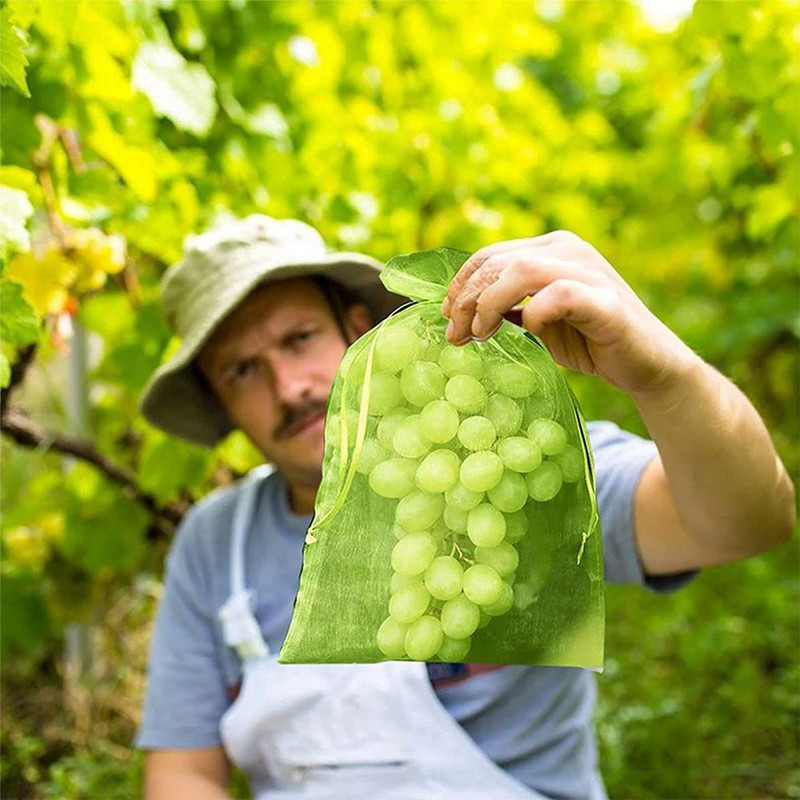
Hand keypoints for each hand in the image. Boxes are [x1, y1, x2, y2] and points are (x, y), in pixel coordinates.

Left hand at [441, 231, 699, 396]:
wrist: (645, 364)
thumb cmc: (588, 340)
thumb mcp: (536, 320)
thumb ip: (507, 306)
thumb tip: (458, 312)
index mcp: (550, 248)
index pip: (490, 254)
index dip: (461, 284)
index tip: (445, 316)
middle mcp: (569, 249)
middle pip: (498, 262)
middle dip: (466, 300)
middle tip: (455, 335)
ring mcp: (589, 270)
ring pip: (522, 270)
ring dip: (489, 304)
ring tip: (481, 334)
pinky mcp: (605, 300)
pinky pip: (558, 295)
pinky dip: (536, 314)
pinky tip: (531, 332)